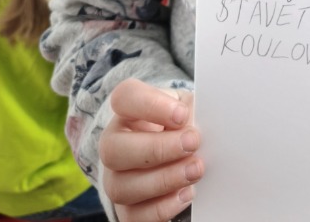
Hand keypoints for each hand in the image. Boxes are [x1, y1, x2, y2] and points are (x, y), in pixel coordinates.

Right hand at [100, 78, 202, 221]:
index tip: (182, 114)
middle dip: (156, 149)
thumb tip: (196, 124)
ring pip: (121, 187)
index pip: (124, 98)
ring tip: (195, 170)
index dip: (150, 106)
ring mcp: (116, 179)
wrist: (182, 151)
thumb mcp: (186, 107)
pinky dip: (162, 208)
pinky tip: (186, 194)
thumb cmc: (183, 124)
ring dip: (163, 180)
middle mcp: (114, 144)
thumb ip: (189, 109)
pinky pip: (134, 217)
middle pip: (113, 149)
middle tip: (192, 144)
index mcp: (128, 111)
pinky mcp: (126, 209)